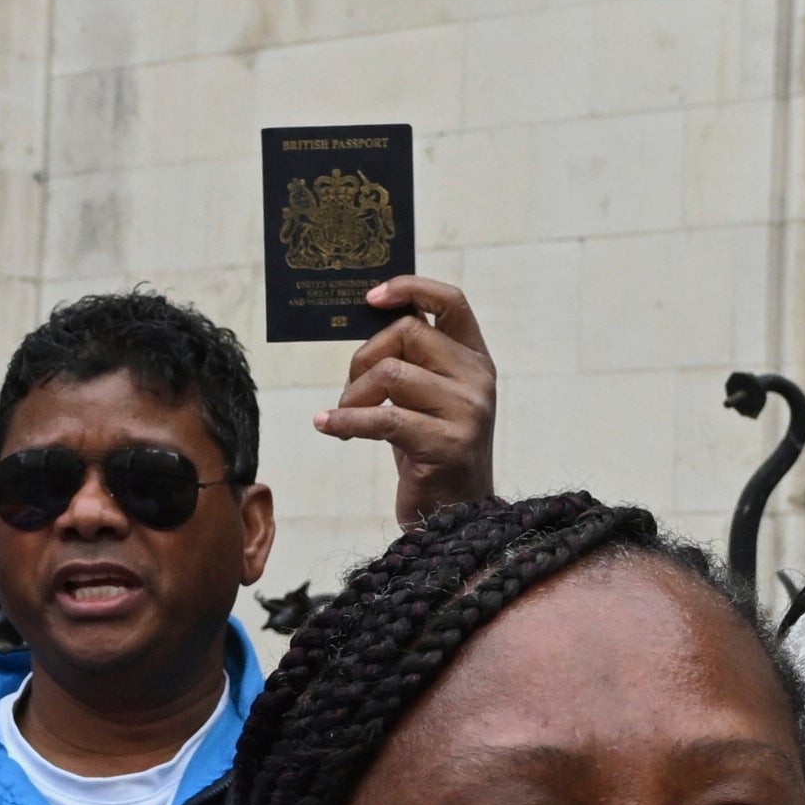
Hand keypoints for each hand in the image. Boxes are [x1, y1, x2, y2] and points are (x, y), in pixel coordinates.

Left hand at [315, 276, 495, 523]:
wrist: (455, 515)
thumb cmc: (428, 448)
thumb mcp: (425, 395)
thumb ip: (410, 358)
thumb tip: (365, 316)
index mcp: (476, 358)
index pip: (452, 301)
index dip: (410, 288)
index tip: (370, 297)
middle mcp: (478, 379)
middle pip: (408, 333)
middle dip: (364, 356)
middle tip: (350, 388)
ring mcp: (468, 412)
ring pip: (391, 373)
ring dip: (353, 394)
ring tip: (344, 415)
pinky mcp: (448, 445)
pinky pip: (384, 418)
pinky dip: (346, 419)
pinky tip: (326, 424)